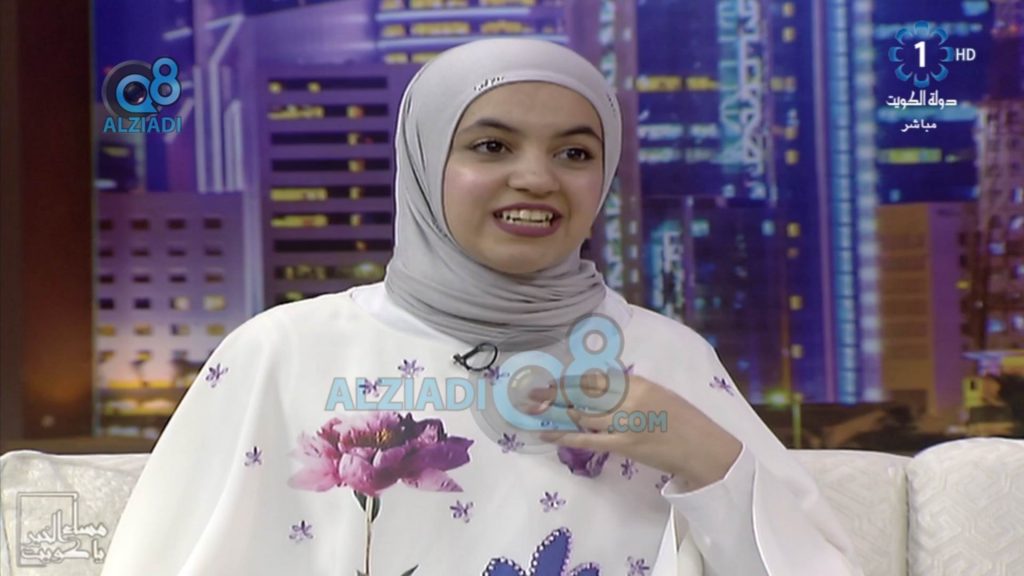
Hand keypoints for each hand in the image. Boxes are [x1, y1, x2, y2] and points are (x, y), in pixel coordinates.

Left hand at [531, 372, 741, 489]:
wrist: (702, 448)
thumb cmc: (682, 420)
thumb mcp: (657, 393)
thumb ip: (629, 389)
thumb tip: (600, 387)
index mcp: (637, 383)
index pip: (595, 379)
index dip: (569, 380)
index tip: (550, 380)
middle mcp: (629, 399)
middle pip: (583, 394)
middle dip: (553, 393)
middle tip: (529, 392)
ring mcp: (625, 422)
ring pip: (581, 415)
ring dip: (554, 412)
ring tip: (531, 409)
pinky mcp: (624, 444)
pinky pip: (587, 439)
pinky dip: (564, 436)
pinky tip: (546, 433)